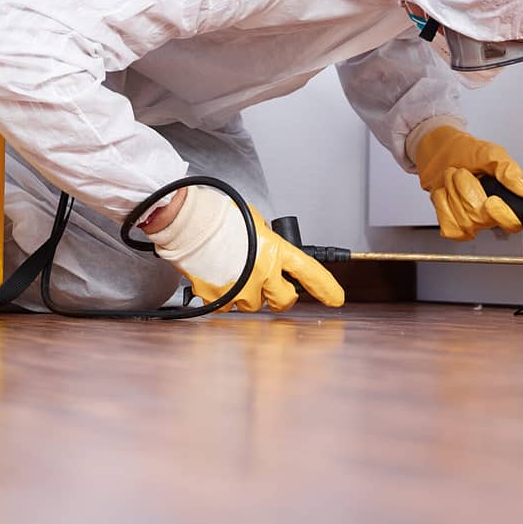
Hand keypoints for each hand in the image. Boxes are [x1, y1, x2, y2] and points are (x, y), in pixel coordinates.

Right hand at [144, 185, 344, 312]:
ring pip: (253, 305)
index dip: (326, 288)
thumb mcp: (254, 221)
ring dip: (248, 294)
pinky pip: (226, 307)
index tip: (334, 298)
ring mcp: (241, 289)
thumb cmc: (218, 216)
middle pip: (284, 300)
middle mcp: (262, 274)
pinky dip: (223, 297)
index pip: (310, 272)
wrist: (188, 222)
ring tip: (233, 272)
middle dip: (280, 296)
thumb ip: (266, 239)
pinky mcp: (218, 298)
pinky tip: (217, 278)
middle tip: (270, 287)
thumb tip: (266, 247)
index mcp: (275, 251)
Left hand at [412, 125, 522, 240]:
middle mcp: (488, 214)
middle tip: (462, 173)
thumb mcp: (491, 153)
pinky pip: (448, 226)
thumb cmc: (466, 153)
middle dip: (466, 189)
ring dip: (452, 193)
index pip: (513, 223)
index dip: (502, 216)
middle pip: (480, 218)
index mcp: (505, 199)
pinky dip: (441, 204)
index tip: (491, 200)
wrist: (439, 151)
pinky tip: (445, 193)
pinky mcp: (451, 225)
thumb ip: (509, 170)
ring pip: (463, 221)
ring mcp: (469, 222)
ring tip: (453, 179)